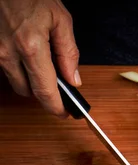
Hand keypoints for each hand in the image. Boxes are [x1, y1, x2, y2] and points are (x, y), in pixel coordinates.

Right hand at [0, 0, 79, 116]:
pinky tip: (29, 55)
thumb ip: (69, 52)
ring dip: (30, 80)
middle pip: (27, 92)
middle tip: (60, 90)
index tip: (65, 113)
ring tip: (44, 65)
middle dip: (44, 95)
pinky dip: (19, 67)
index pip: (44, 91)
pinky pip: (6, 68)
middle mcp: (8, 52)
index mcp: (31, 47)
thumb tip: (74, 80)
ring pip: (15, 81)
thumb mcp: (60, 19)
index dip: (56, 107)